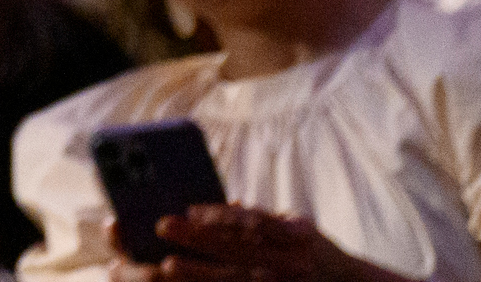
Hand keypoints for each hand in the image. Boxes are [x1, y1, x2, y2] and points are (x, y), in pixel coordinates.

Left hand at [147, 203, 393, 279]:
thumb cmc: (317, 253)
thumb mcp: (301, 228)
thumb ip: (266, 219)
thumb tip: (228, 207)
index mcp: (292, 239)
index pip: (252, 224)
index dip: (220, 218)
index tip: (190, 210)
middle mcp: (287, 264)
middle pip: (236, 251)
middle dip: (198, 240)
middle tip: (163, 226)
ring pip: (234, 281)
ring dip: (199, 275)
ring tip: (167, 266)